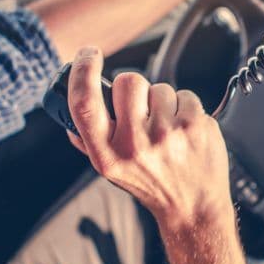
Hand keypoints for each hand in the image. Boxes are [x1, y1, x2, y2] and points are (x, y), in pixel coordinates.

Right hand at [66, 47, 232, 228]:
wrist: (193, 208)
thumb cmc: (151, 185)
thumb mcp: (111, 171)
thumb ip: (89, 142)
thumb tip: (69, 118)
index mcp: (107, 155)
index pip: (85, 102)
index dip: (83, 71)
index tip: (88, 55)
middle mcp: (134, 145)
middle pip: (128, 81)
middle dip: (134, 88)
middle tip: (142, 110)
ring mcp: (167, 135)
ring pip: (159, 87)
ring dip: (163, 102)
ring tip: (167, 129)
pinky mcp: (194, 126)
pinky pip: (185, 95)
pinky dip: (185, 108)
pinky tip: (184, 131)